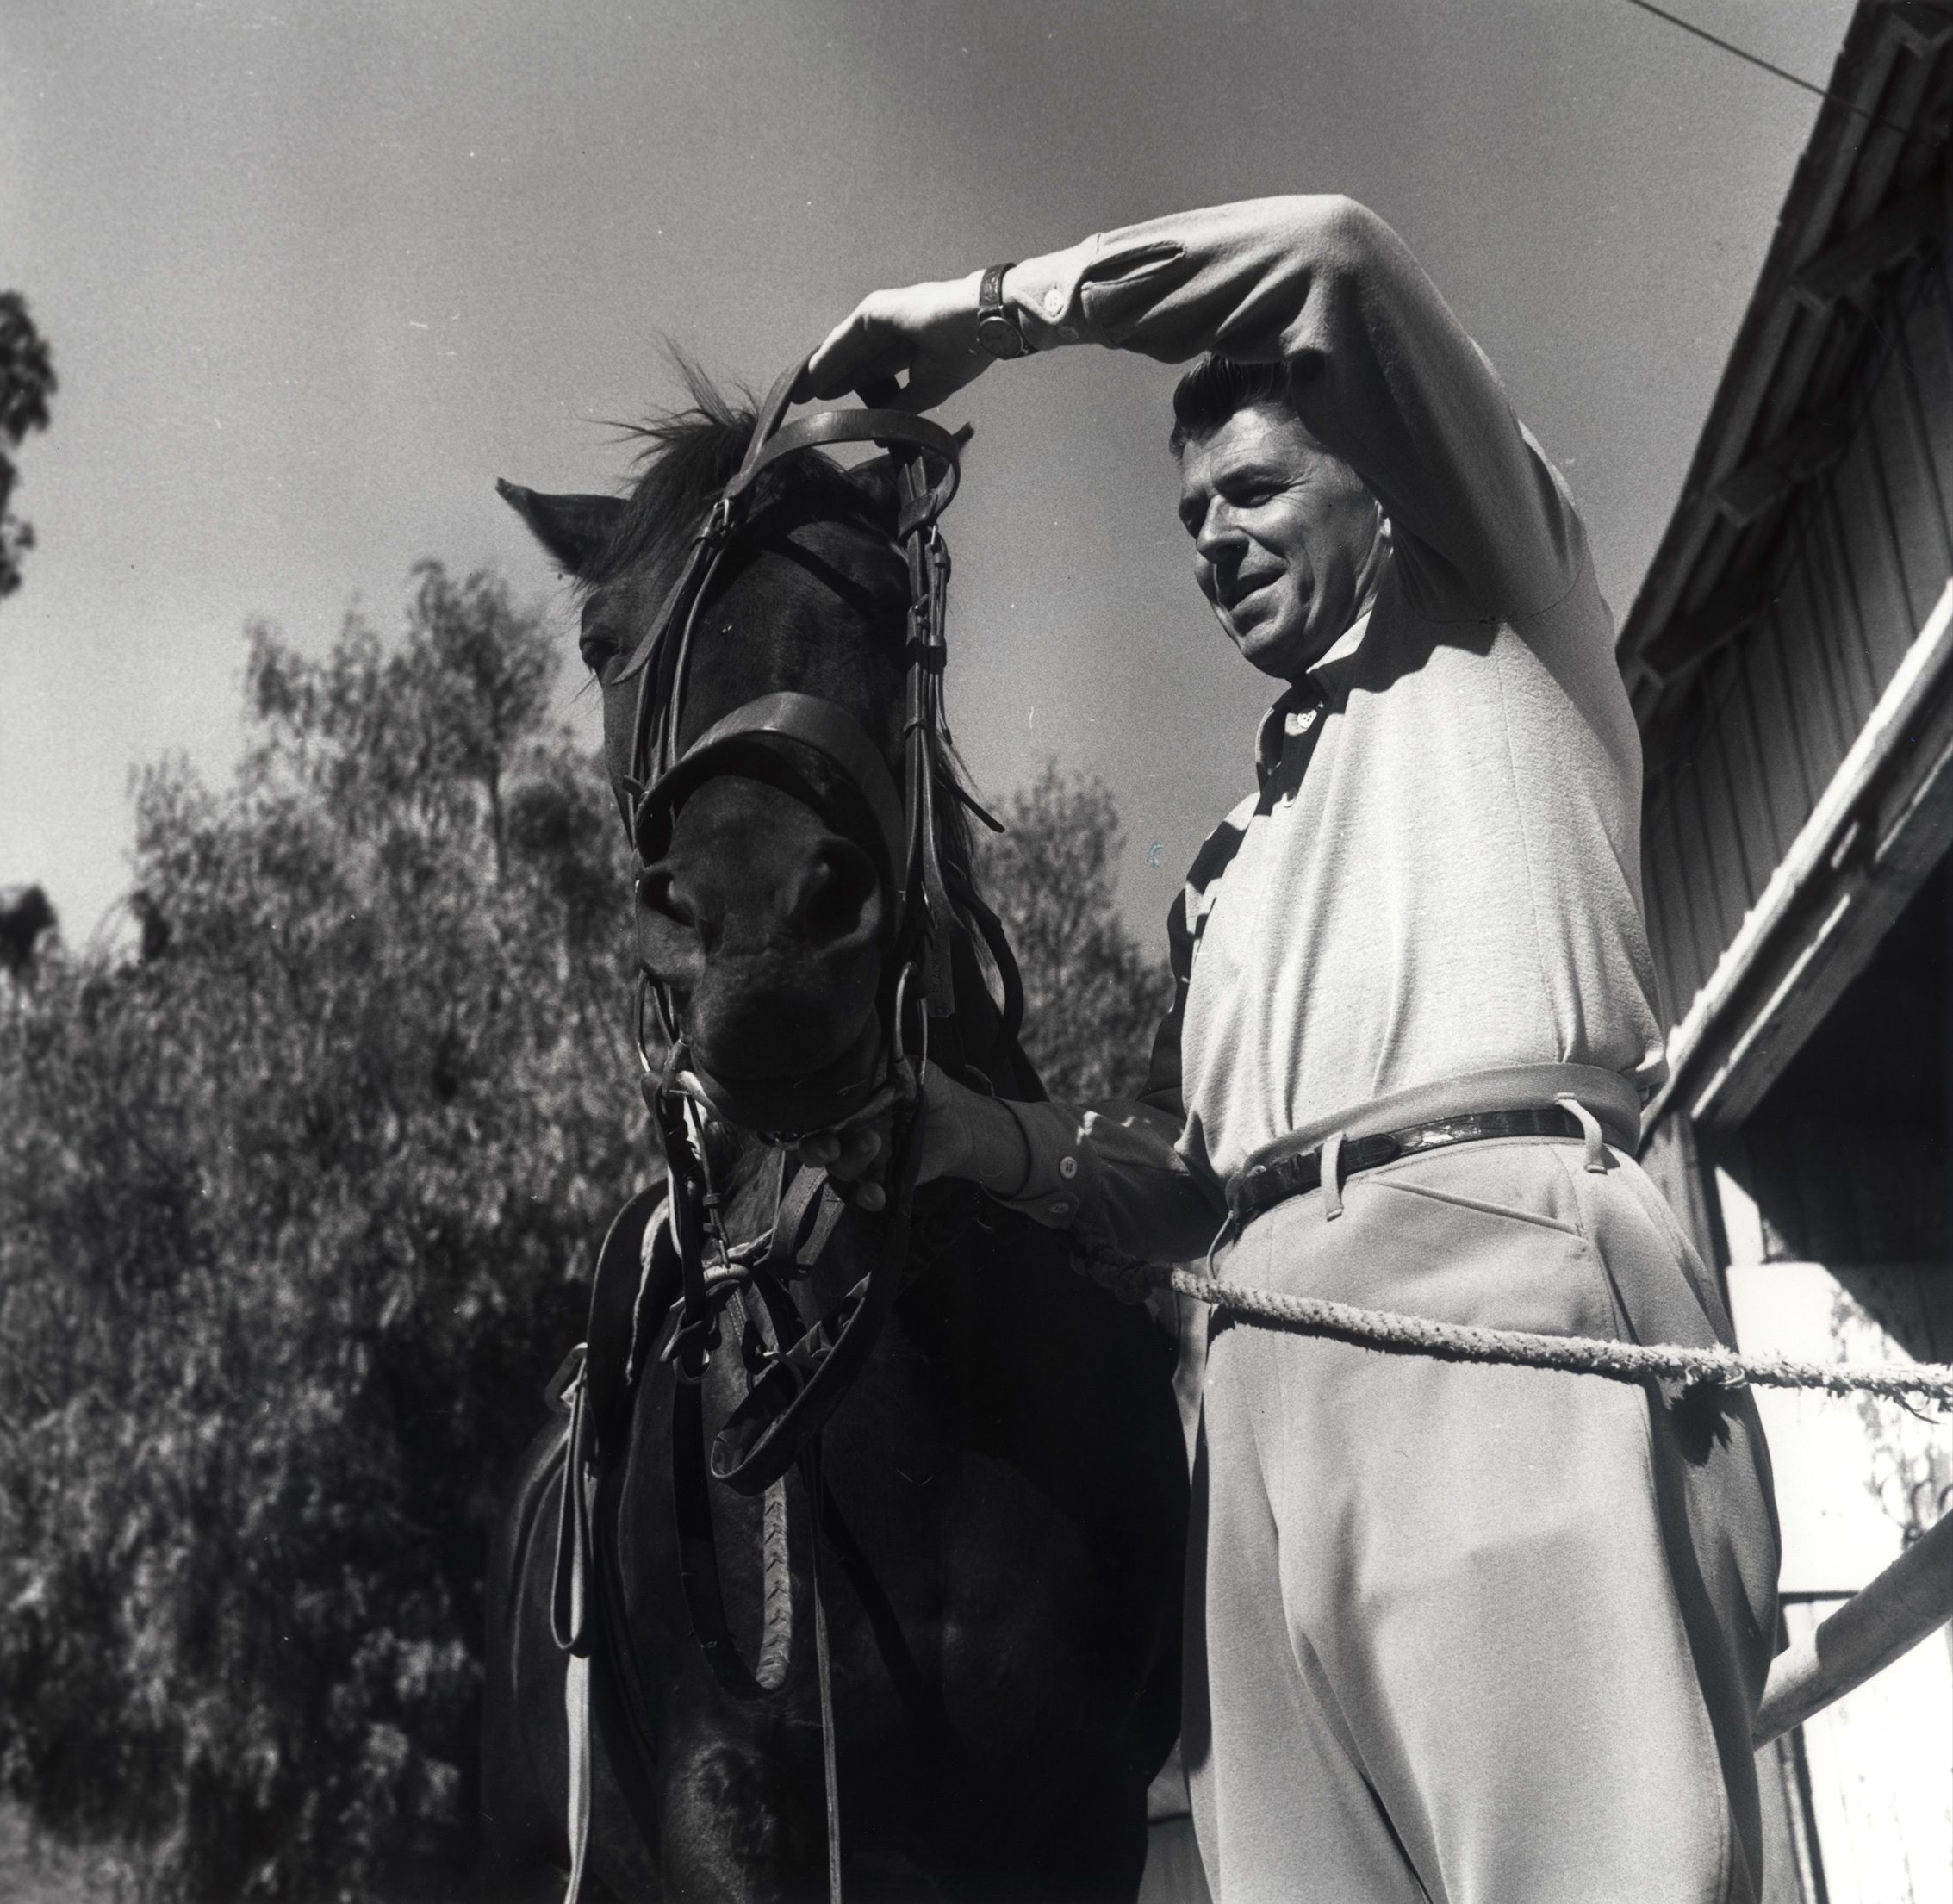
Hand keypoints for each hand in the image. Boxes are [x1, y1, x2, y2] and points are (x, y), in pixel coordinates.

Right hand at [791, 1063, 1028, 1211]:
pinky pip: (870, 1194)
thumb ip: (880, 1061)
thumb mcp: (903, 1065)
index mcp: (845, 1107)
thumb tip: (860, 1054)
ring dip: (850, 1161)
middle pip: (816, 1149)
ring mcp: (866, 1160)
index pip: (811, 1117)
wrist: (957, 1113)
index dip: (800, 1123)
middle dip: (815, 1149)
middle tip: (829, 1145)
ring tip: (872, 1143)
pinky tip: (875, 1192)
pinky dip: (869, 1196)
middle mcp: (848, 1136)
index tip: (804, 1121)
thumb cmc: (923, 1087)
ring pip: (842, 1170)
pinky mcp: (887, 1179)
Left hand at [796, 271, 993, 413]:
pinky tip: (810, 375)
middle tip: (806, 399)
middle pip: (855, 359)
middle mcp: (894, 329)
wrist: (981, 325)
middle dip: (831, 379)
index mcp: (911, 346)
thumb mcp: (926, 391)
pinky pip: (844, 340)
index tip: (832, 405)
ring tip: (799, 391)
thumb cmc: (965, 353)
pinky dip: (827, 358)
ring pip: (845, 349)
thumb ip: (900, 409)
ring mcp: (883, 317)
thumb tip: (880, 431)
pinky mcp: (874, 311)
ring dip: (822, 370)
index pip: (874, 369)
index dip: (854, 386)